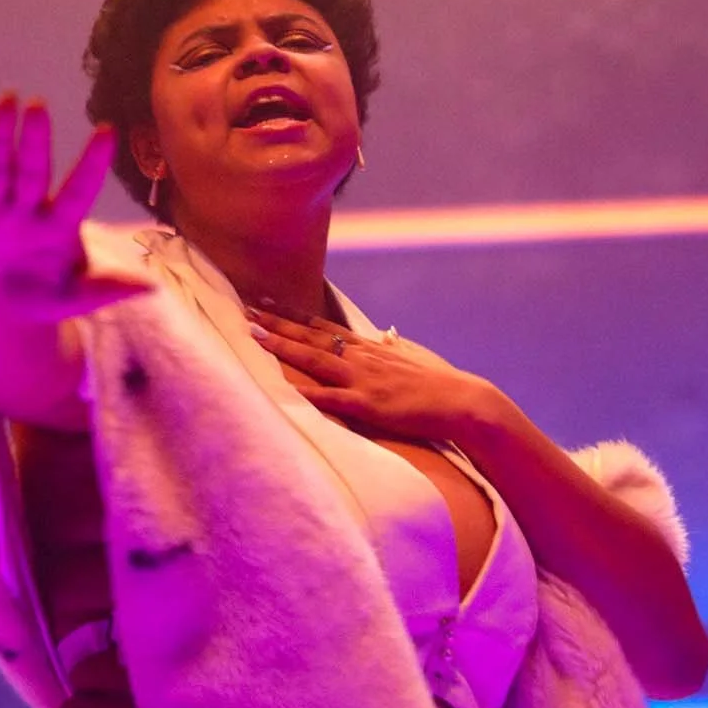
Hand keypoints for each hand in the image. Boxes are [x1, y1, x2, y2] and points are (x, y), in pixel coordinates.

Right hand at [0, 94, 148, 320]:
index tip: (107, 132)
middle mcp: (27, 207)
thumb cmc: (45, 295)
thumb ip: (106, 290)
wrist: (2, 302)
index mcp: (58, 225)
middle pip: (33, 171)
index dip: (91, 164)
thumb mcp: (74, 299)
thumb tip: (151, 289)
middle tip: (38, 107)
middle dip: (35, 142)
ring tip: (5, 102)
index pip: (78, 190)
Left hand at [247, 308, 488, 443]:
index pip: (322, 327)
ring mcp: (363, 380)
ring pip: (314, 359)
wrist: (463, 401)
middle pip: (310, 337)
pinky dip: (305, 393)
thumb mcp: (412, 357)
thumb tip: (384, 335)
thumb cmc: (439, 383)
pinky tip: (283, 388)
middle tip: (245, 310)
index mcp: (369, 349)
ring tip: (254, 336)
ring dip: (282, 346)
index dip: (292, 315)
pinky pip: (330, 399)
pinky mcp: (368, 405)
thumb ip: (392, 347)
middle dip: (276, 323)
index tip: (266, 303)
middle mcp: (361, 358)